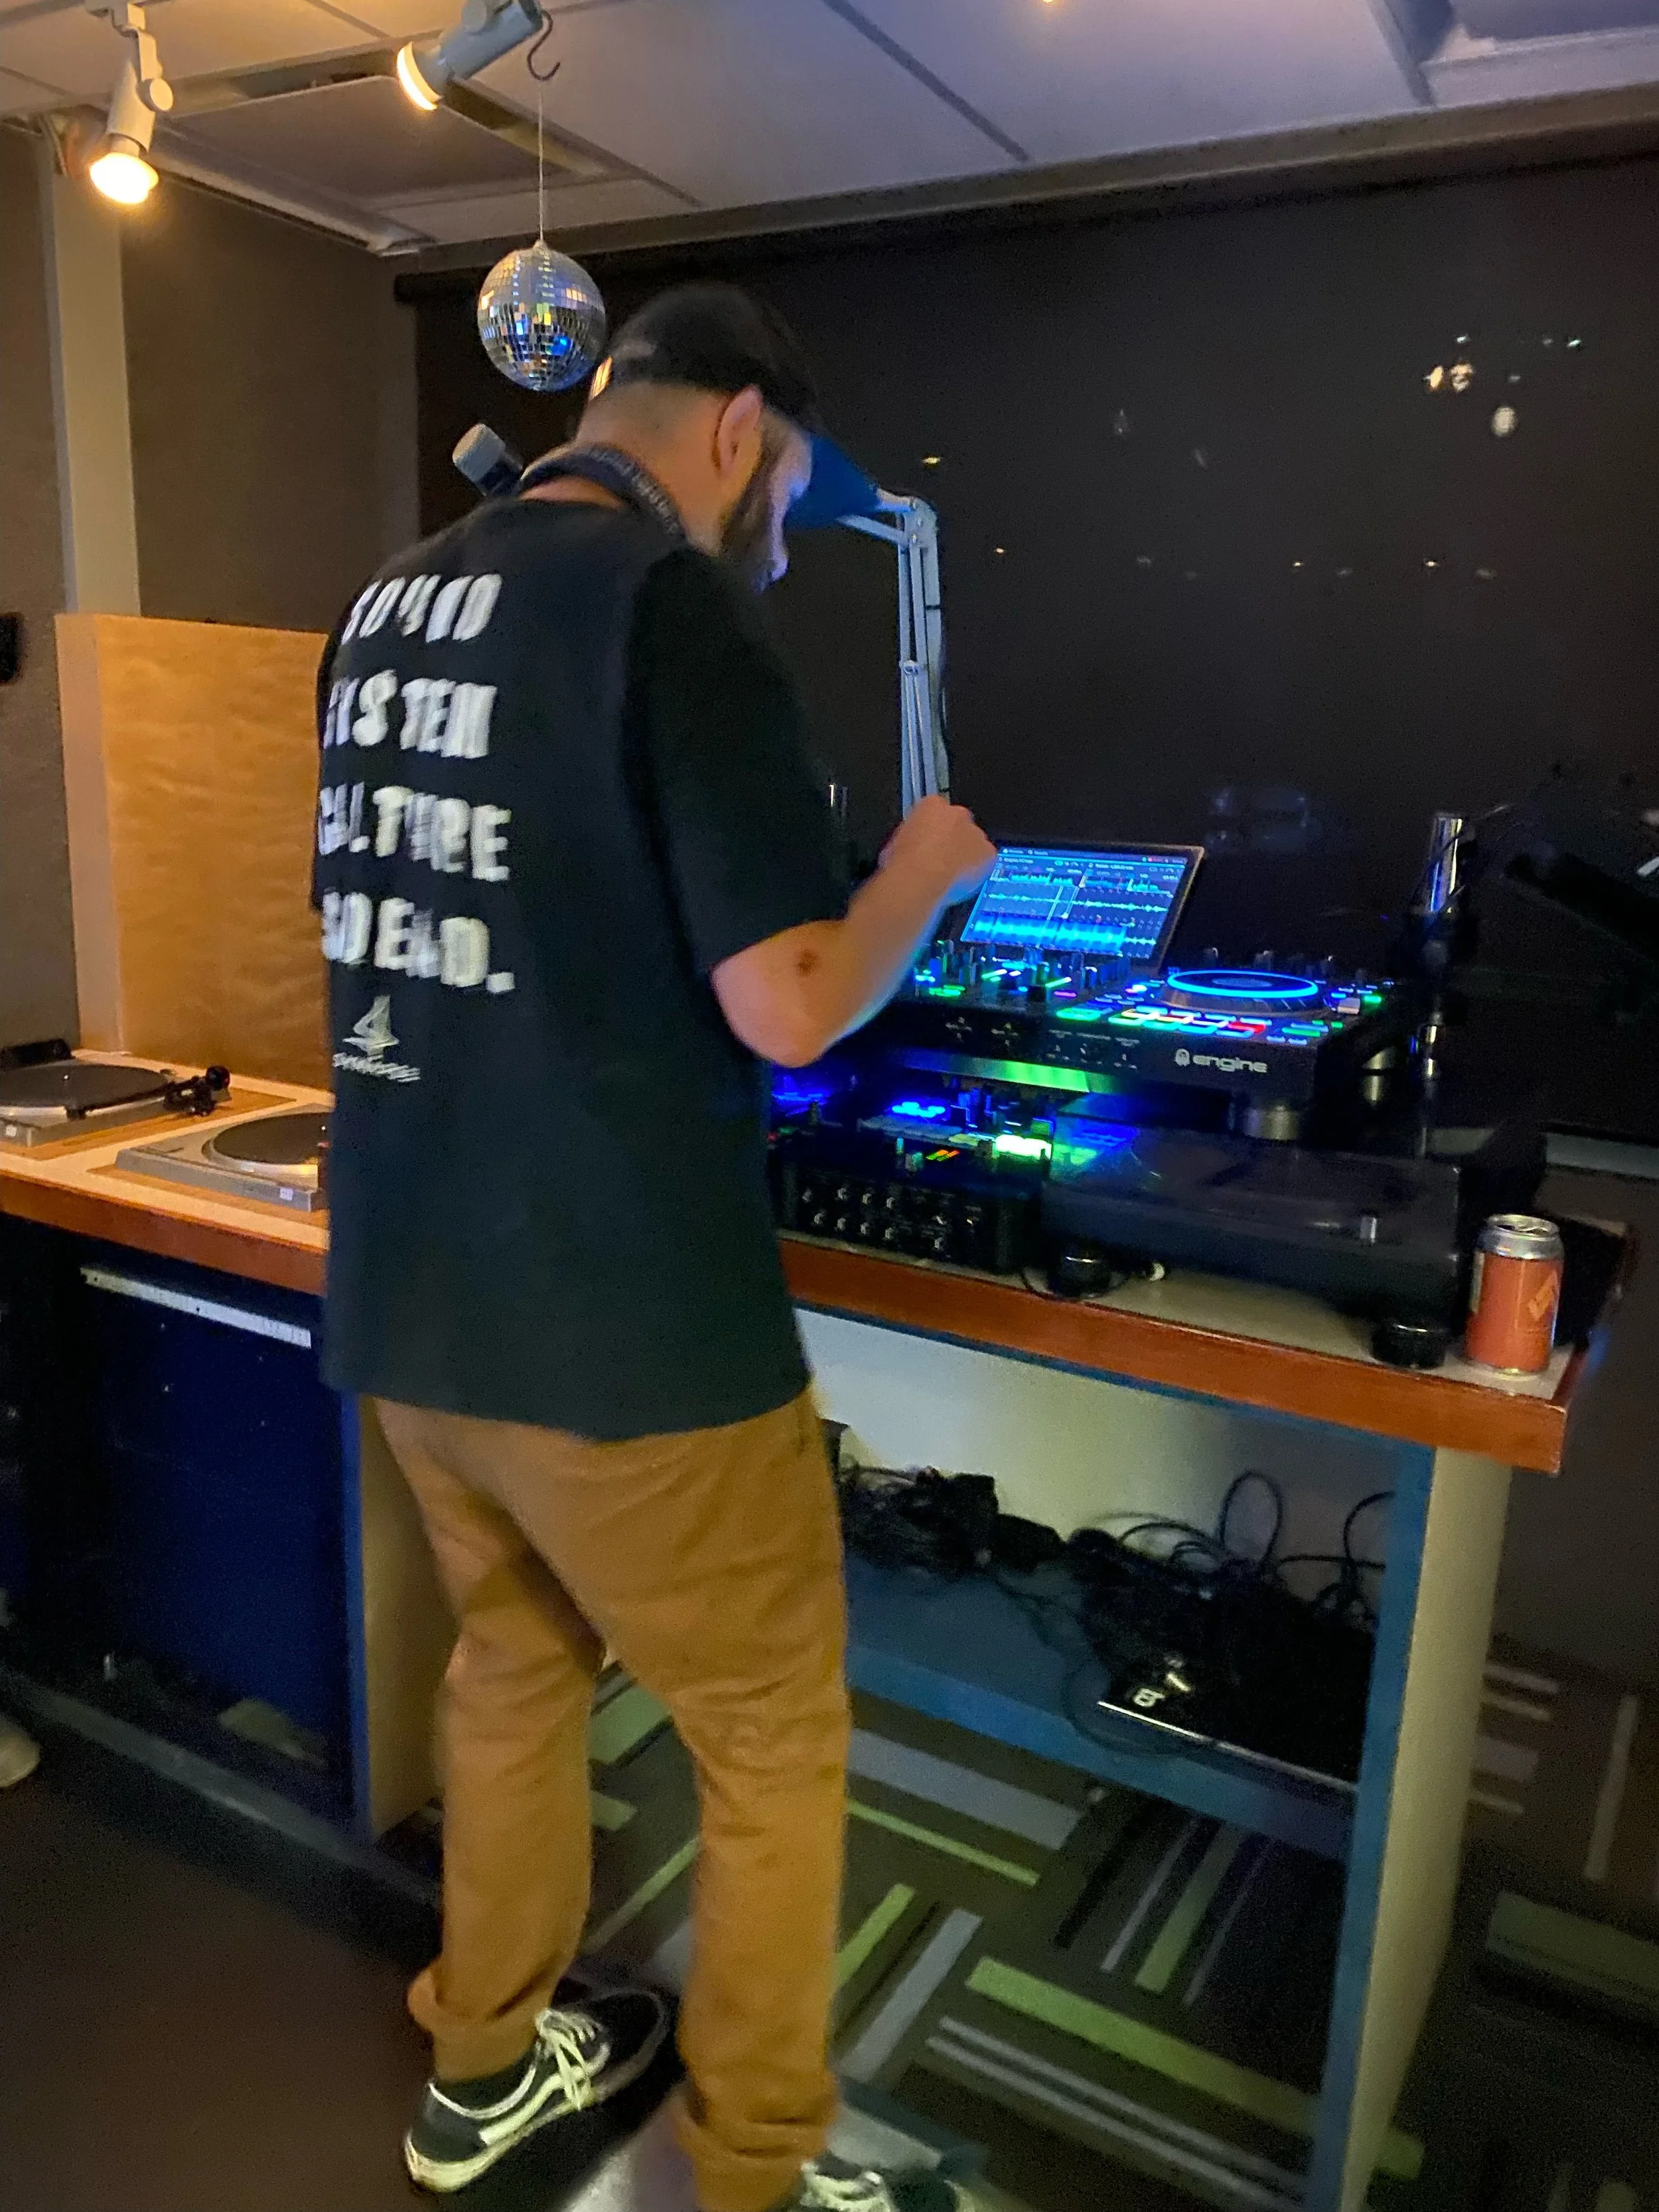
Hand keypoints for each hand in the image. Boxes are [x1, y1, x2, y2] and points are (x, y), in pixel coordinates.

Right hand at [879, 795, 996, 906]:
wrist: (919, 879)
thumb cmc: (903, 863)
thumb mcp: (896, 842)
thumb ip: (912, 835)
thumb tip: (912, 845)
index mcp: (931, 805)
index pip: (937, 811)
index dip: (934, 830)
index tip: (930, 843)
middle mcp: (957, 813)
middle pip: (959, 824)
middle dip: (953, 840)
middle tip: (941, 859)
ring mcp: (975, 832)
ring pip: (974, 842)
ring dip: (966, 854)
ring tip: (949, 874)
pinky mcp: (988, 852)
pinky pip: (986, 859)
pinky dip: (978, 868)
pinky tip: (961, 880)